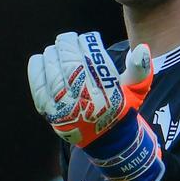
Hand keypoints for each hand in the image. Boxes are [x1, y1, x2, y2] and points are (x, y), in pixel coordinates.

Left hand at [28, 31, 152, 149]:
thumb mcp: (136, 91)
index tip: (87, 40)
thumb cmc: (120, 108)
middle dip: (67, 43)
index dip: (86, 41)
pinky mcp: (49, 111)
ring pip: (52, 67)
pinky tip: (42, 60)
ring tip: (57, 51)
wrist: (106, 140)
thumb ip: (140, 70)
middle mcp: (85, 99)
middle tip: (69, 41)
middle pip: (68, 59)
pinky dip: (37, 67)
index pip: (90, 55)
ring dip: (53, 53)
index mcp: (106, 92)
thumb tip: (142, 48)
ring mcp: (64, 106)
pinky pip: (37, 83)